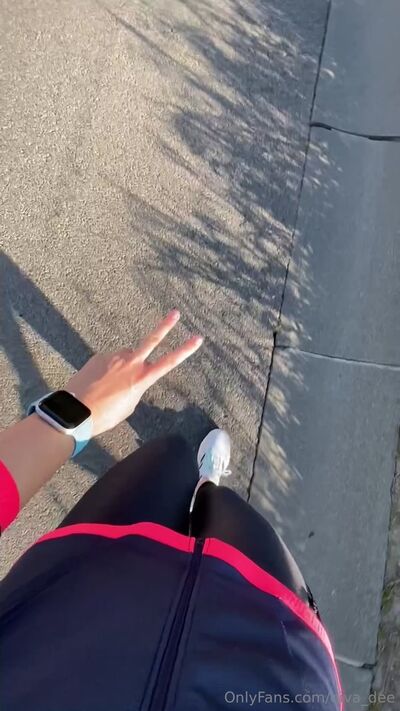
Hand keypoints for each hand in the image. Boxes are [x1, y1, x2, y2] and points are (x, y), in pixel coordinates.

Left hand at [66, 310, 202, 436]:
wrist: (76, 411)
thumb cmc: (106, 415)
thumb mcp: (130, 405)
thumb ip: (136, 386)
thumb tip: (131, 375)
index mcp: (142, 379)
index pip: (170, 361)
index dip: (185, 350)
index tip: (197, 338)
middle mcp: (131, 363)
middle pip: (152, 340)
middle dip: (166, 325)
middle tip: (175, 312)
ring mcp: (114, 357)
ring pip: (126, 356)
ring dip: (124, 365)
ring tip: (110, 385)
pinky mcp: (100, 356)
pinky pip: (109, 360)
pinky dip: (108, 369)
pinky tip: (99, 382)